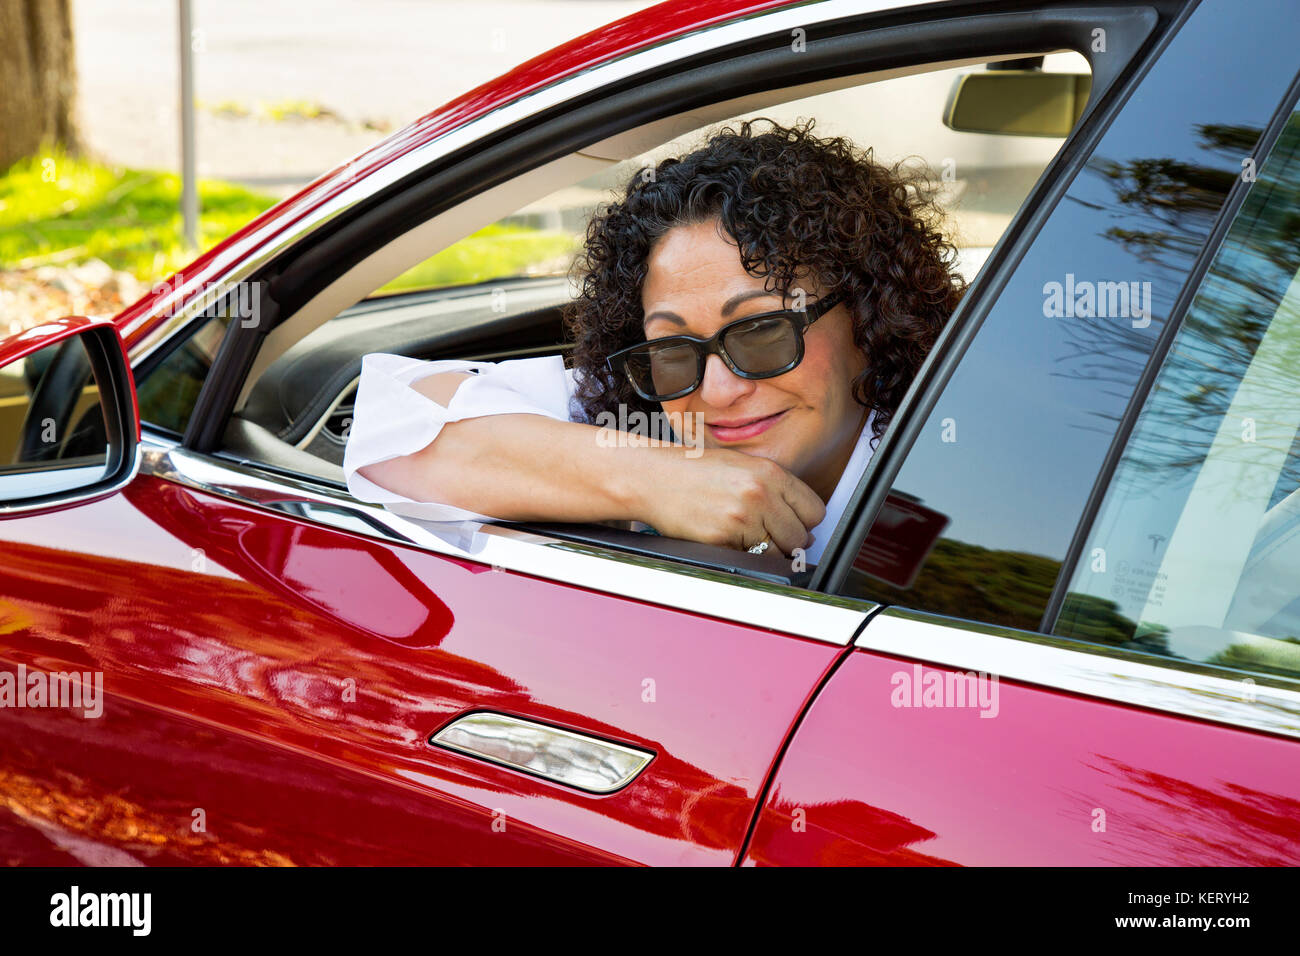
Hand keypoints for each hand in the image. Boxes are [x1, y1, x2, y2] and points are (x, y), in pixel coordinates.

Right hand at [636, 447, 825, 556]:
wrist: (654, 477)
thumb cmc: (695, 470)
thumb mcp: (743, 465)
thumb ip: (776, 488)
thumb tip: (804, 522)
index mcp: (770, 473)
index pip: (814, 510)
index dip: (805, 521)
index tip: (794, 524)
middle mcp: (760, 494)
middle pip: (800, 536)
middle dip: (789, 540)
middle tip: (769, 535)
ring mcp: (742, 519)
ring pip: (778, 553)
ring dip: (768, 552)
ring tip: (747, 537)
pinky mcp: (723, 540)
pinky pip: (751, 561)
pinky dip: (744, 556)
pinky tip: (729, 539)